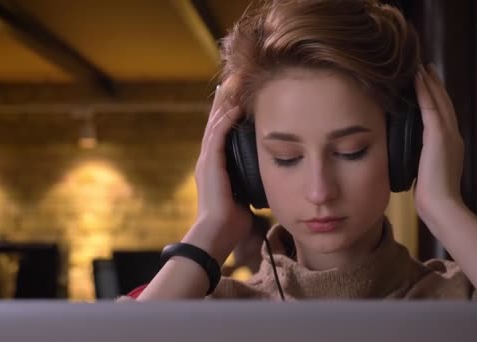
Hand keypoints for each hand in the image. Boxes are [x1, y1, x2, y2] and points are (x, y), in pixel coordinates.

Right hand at [182, 86, 252, 262]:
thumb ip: (252, 185)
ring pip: (215, 124)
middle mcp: (208, 160)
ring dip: (224, 104)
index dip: (227, 115)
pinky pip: (217, 135)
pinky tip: (235, 107)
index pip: (221, 134)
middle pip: (215, 123)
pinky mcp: (210, 164)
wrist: (217, 233)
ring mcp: (207, 160)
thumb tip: (269, 182)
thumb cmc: (232, 222)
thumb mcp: (245, 198)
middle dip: (223, 102)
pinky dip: (226, 120)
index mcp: (216, 167)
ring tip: (232, 85)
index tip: (237, 99)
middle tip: (231, 81)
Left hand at [413, 64, 464, 224]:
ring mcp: (448, 134)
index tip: (428, 85)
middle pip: (444, 103)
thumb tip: (408, 159)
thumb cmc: (431, 197)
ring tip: (421, 67)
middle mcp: (453, 136)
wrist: (441, 205)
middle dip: (435, 85)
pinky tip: (418, 78)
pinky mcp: (439, 135)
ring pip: (439, 100)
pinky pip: (431, 106)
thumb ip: (420, 161)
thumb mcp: (425, 173)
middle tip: (426, 67)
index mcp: (450, 145)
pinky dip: (425, 90)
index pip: (443, 116)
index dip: (436, 99)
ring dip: (430, 82)